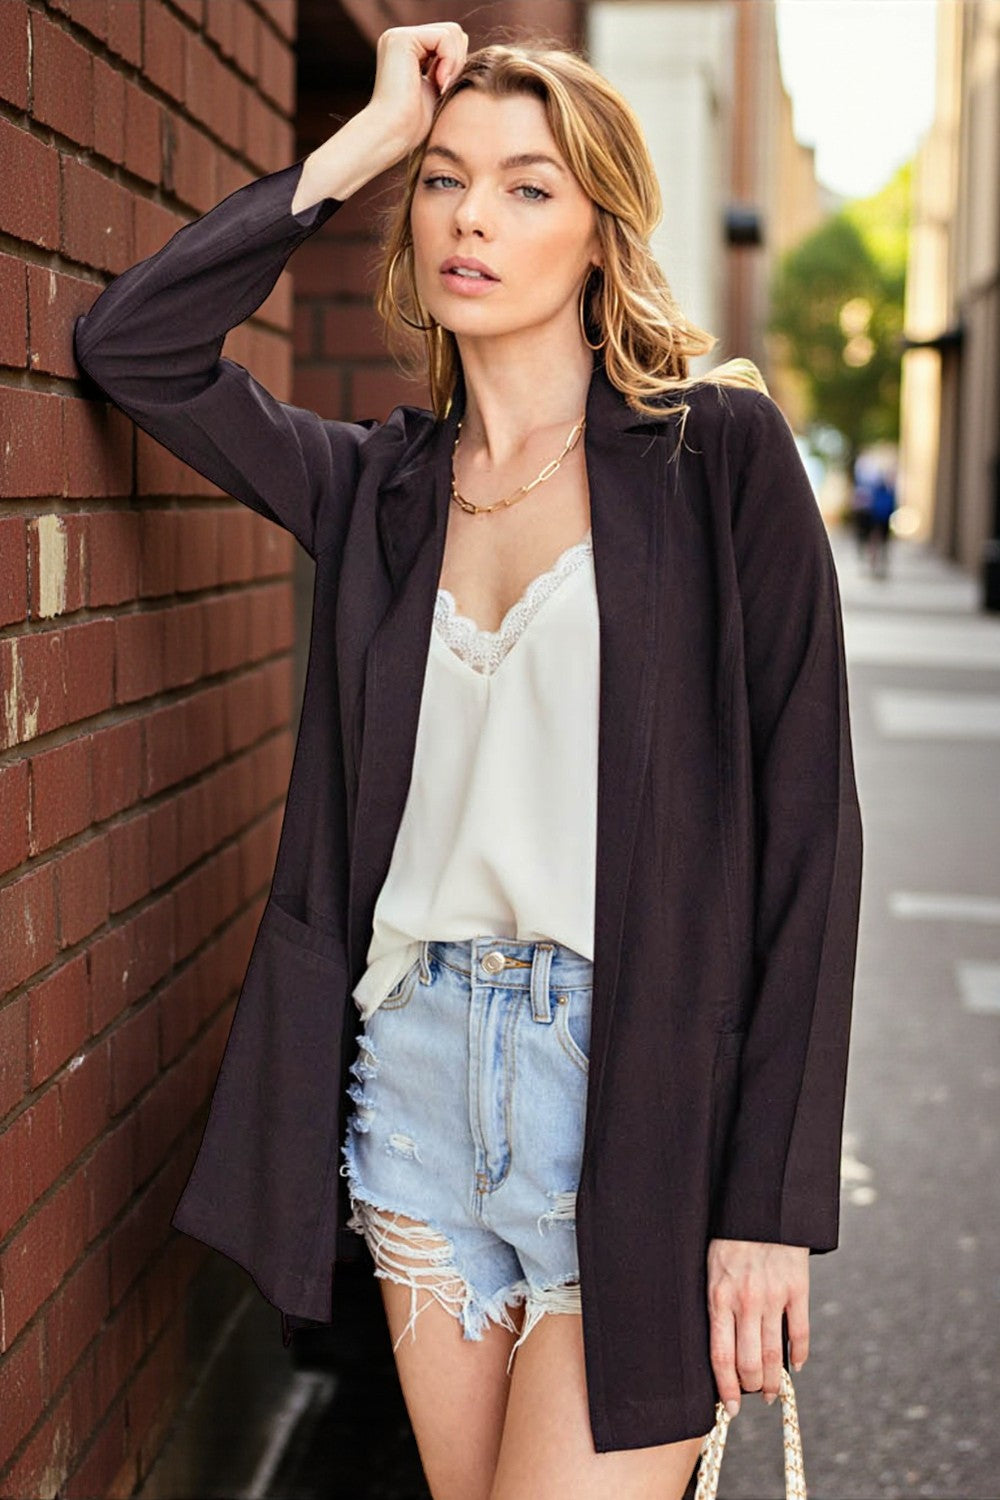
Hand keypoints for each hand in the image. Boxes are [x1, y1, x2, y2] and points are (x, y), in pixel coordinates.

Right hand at [366, 22, 469, 162]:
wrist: (393, 134)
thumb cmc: (414, 124)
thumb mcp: (437, 88)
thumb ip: (447, 65)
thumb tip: (465, 42)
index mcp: (407, 50)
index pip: (449, 40)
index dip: (458, 63)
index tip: (446, 88)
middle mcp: (401, 38)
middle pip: (453, 32)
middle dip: (458, 60)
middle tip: (446, 86)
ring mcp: (399, 36)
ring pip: (452, 32)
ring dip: (455, 63)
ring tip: (442, 86)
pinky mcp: (402, 39)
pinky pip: (444, 37)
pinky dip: (450, 60)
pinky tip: (440, 82)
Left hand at [707, 1238, 808, 1415]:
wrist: (759, 1207)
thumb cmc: (728, 1239)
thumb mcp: (710, 1269)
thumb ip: (715, 1304)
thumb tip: (719, 1345)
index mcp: (719, 1298)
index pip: (720, 1356)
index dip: (725, 1388)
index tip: (728, 1409)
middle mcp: (746, 1301)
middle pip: (749, 1363)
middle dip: (750, 1388)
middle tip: (753, 1398)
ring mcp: (773, 1296)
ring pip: (774, 1355)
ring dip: (773, 1381)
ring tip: (771, 1393)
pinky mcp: (797, 1289)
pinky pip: (799, 1332)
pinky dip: (799, 1355)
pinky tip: (795, 1367)